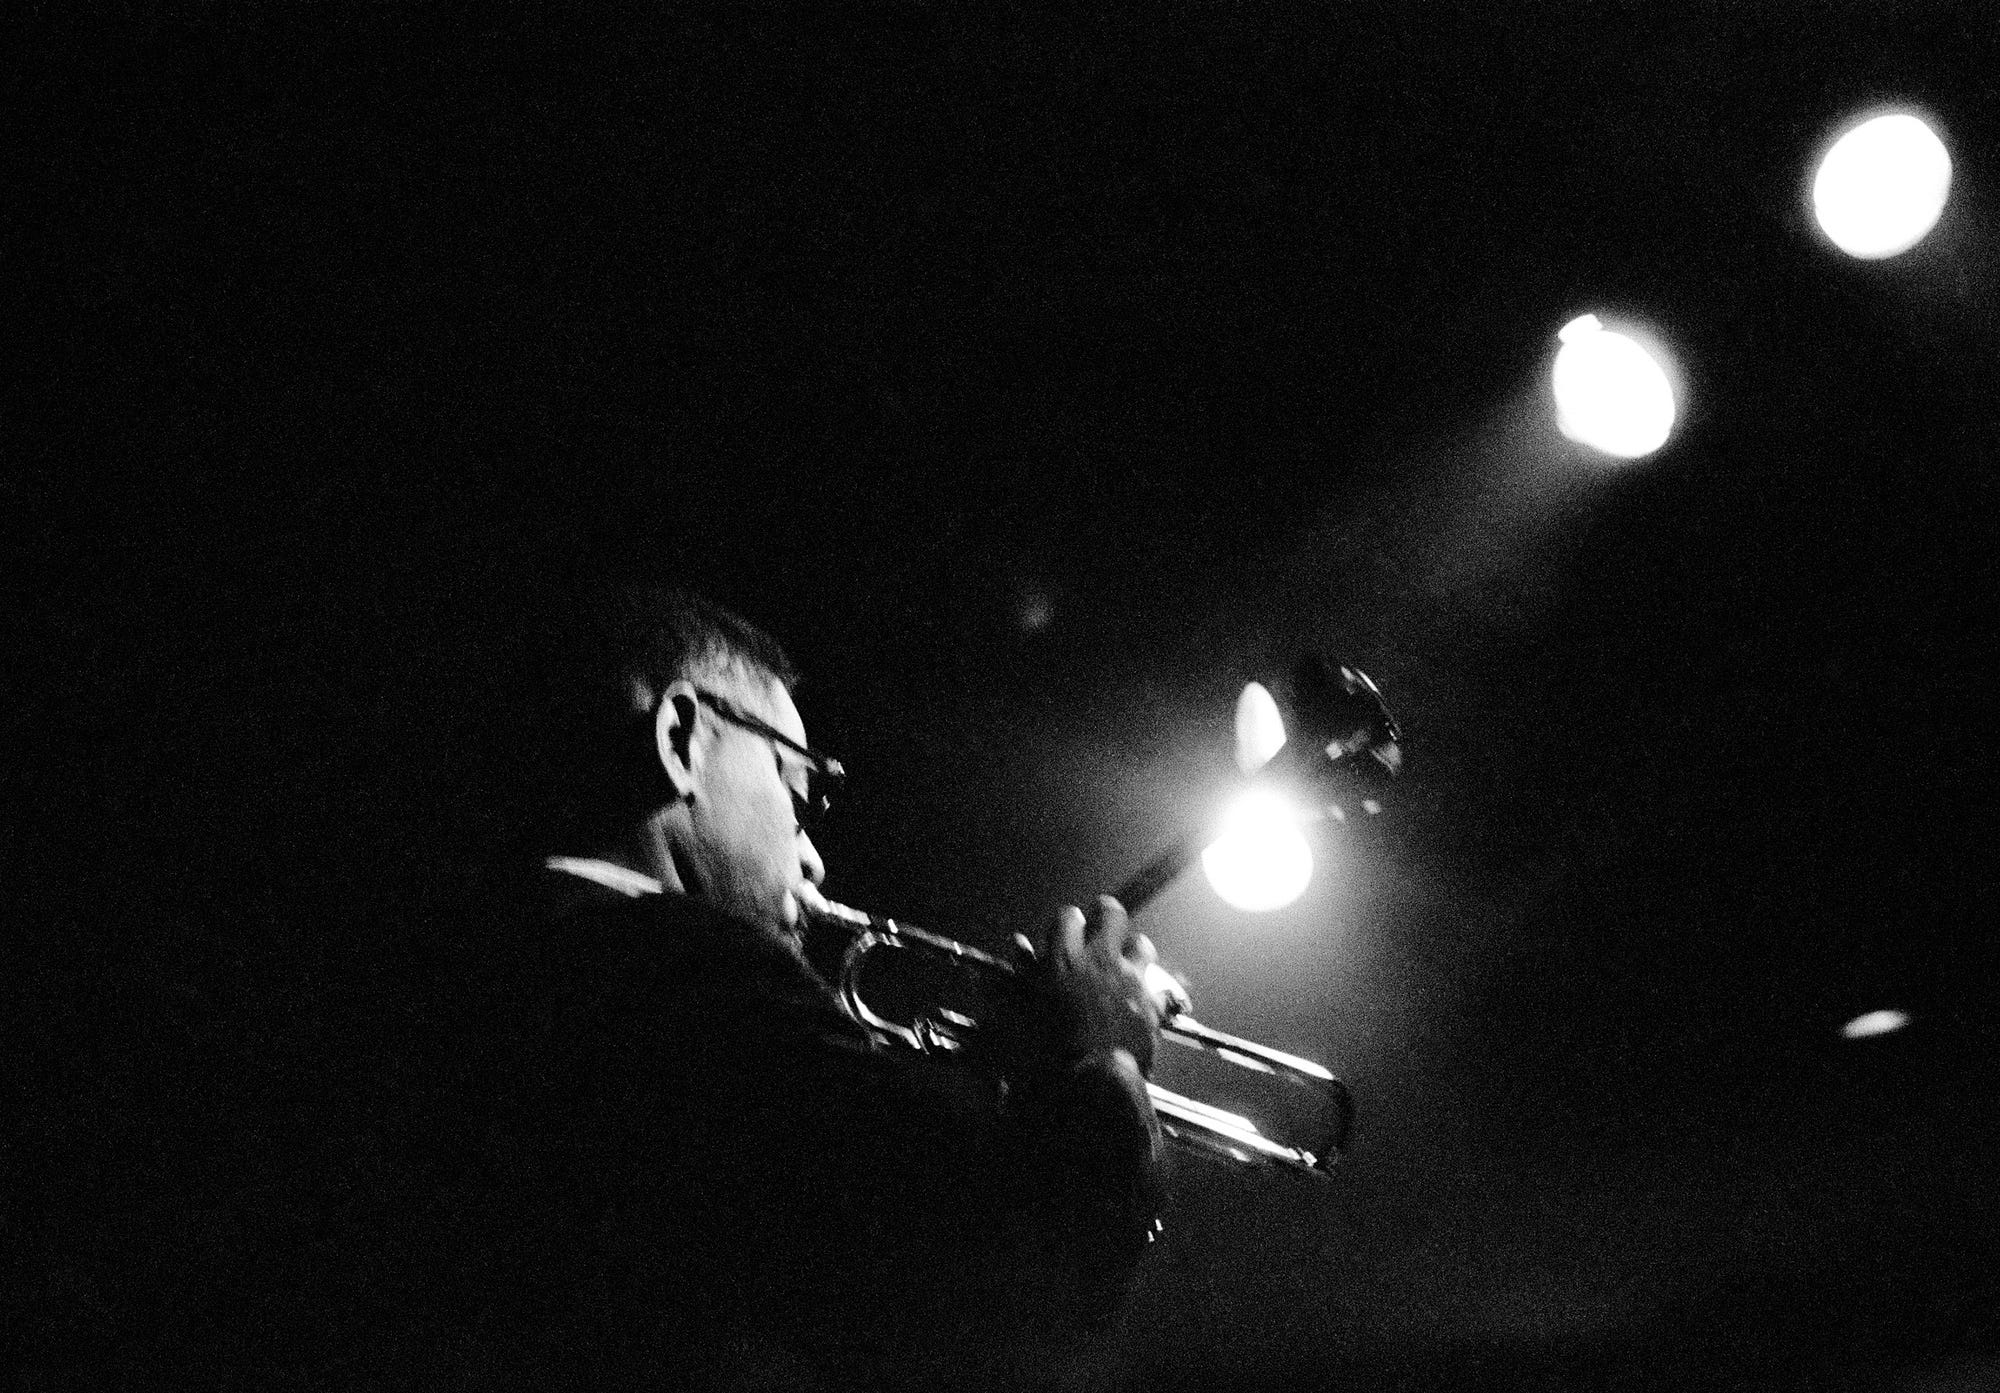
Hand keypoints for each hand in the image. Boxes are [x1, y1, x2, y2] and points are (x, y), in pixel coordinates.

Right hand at [1016, 895, 1162, 1078]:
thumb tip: (1017, 946)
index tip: (1068, 926)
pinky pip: (1159, 987)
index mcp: (1065, 959)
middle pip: (1113, 915)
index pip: (1068, 917)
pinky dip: (1150, 991)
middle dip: (1107, 914)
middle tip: (1103, 920)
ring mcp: (1131, 980)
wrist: (1092, 1082)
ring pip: (1142, 944)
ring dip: (1133, 949)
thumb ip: (1019, 974)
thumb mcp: (1022, 1011)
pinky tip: (1142, 1001)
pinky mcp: (1151, 1004)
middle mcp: (1101, 961)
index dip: (1068, 920)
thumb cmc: (1049, 1052)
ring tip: (1125, 960)